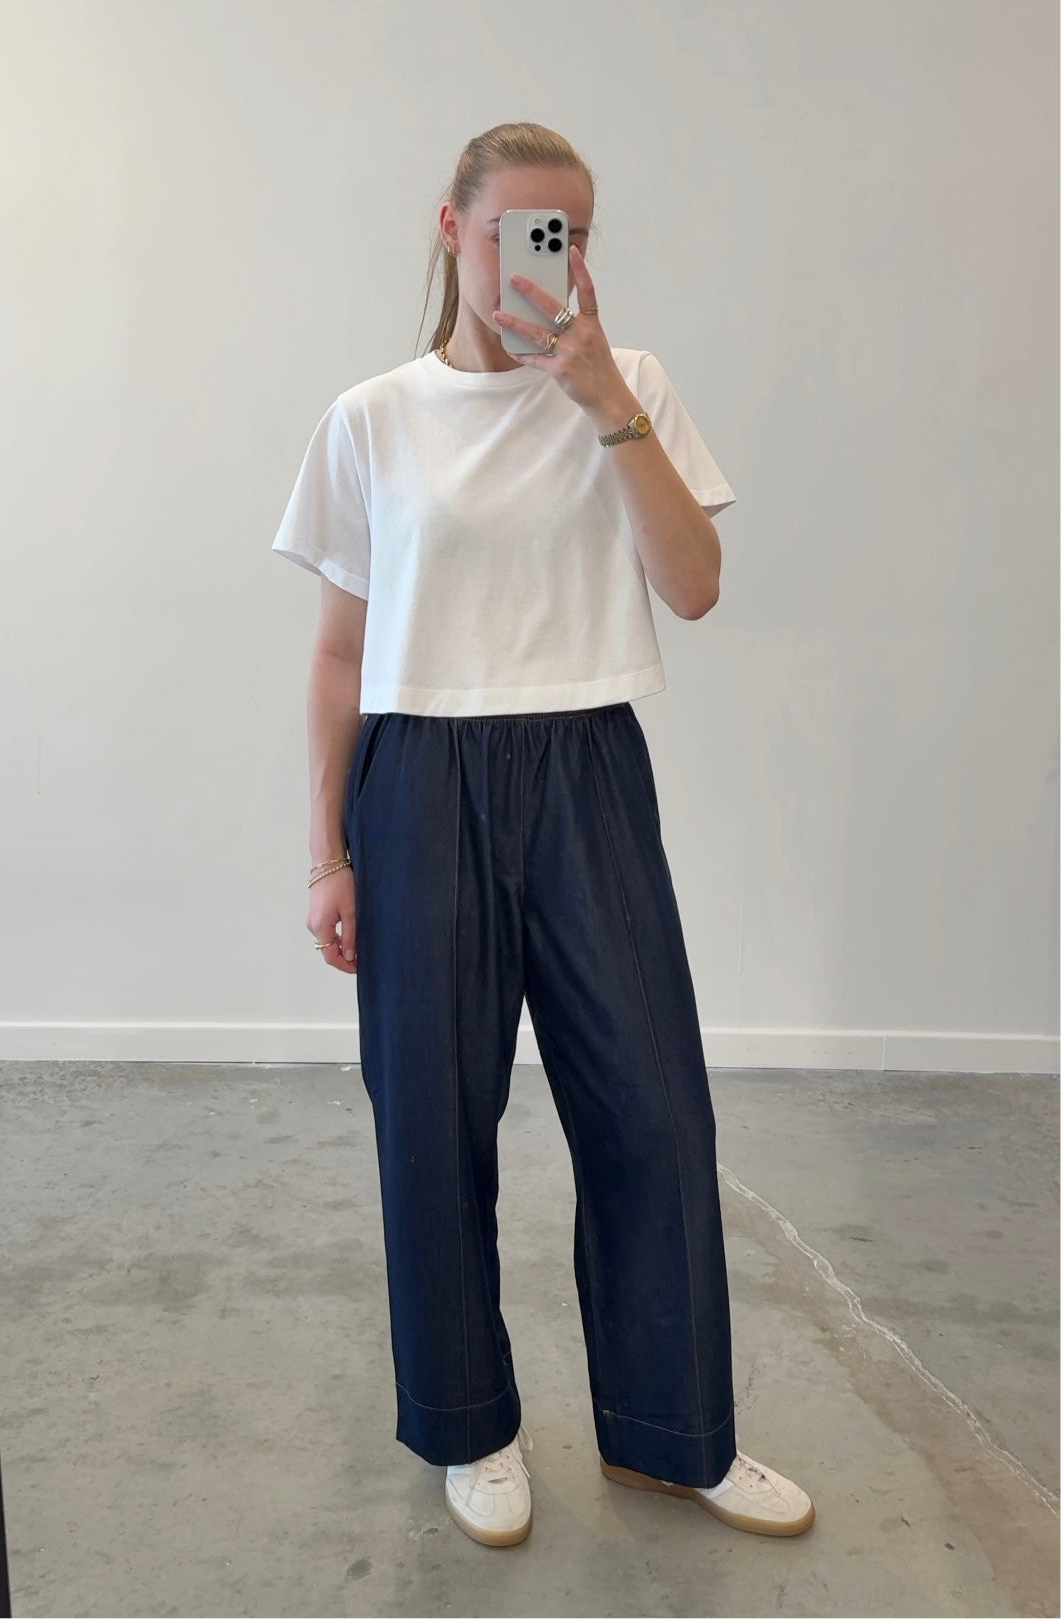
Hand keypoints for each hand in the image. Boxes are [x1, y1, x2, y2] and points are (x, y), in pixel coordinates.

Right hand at [307, 868, 357, 972]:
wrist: (328, 863)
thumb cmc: (340, 884)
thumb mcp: (351, 912)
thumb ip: (350, 936)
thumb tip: (350, 957)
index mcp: (320, 927)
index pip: (331, 957)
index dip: (345, 966)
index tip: (359, 968)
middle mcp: (313, 927)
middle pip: (327, 951)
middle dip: (344, 959)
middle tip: (362, 960)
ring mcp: (312, 921)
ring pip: (327, 943)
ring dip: (341, 949)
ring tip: (359, 949)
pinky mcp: (315, 915)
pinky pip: (325, 933)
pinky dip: (336, 939)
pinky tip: (350, 938)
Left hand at [491, 244, 628, 418]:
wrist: (608, 397)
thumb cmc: (599, 368)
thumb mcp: (594, 342)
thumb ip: (576, 328)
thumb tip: (547, 318)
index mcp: (591, 325)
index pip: (588, 291)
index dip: (580, 270)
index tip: (571, 251)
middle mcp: (581, 334)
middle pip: (553, 307)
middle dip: (531, 292)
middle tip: (514, 279)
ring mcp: (570, 352)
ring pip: (537, 333)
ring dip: (515, 323)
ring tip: (499, 314)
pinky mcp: (560, 369)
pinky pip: (535, 359)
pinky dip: (522, 354)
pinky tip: (510, 348)